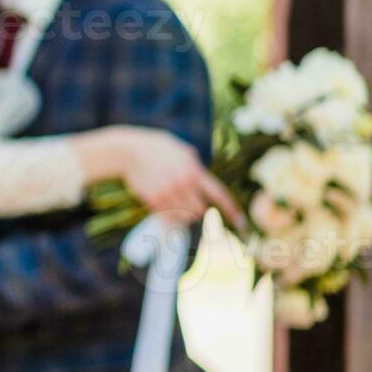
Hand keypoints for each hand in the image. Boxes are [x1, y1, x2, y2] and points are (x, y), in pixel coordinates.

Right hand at [113, 127, 239, 224]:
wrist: (130, 150)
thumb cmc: (158, 149)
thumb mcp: (182, 151)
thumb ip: (195, 166)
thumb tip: (205, 182)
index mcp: (194, 171)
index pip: (218, 194)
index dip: (231, 209)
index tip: (241, 222)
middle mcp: (183, 183)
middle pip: (200, 210)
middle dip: (197, 209)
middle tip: (188, 203)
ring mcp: (168, 193)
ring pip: (184, 216)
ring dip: (183, 214)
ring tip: (174, 202)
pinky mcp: (153, 199)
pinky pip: (167, 217)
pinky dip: (169, 217)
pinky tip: (164, 205)